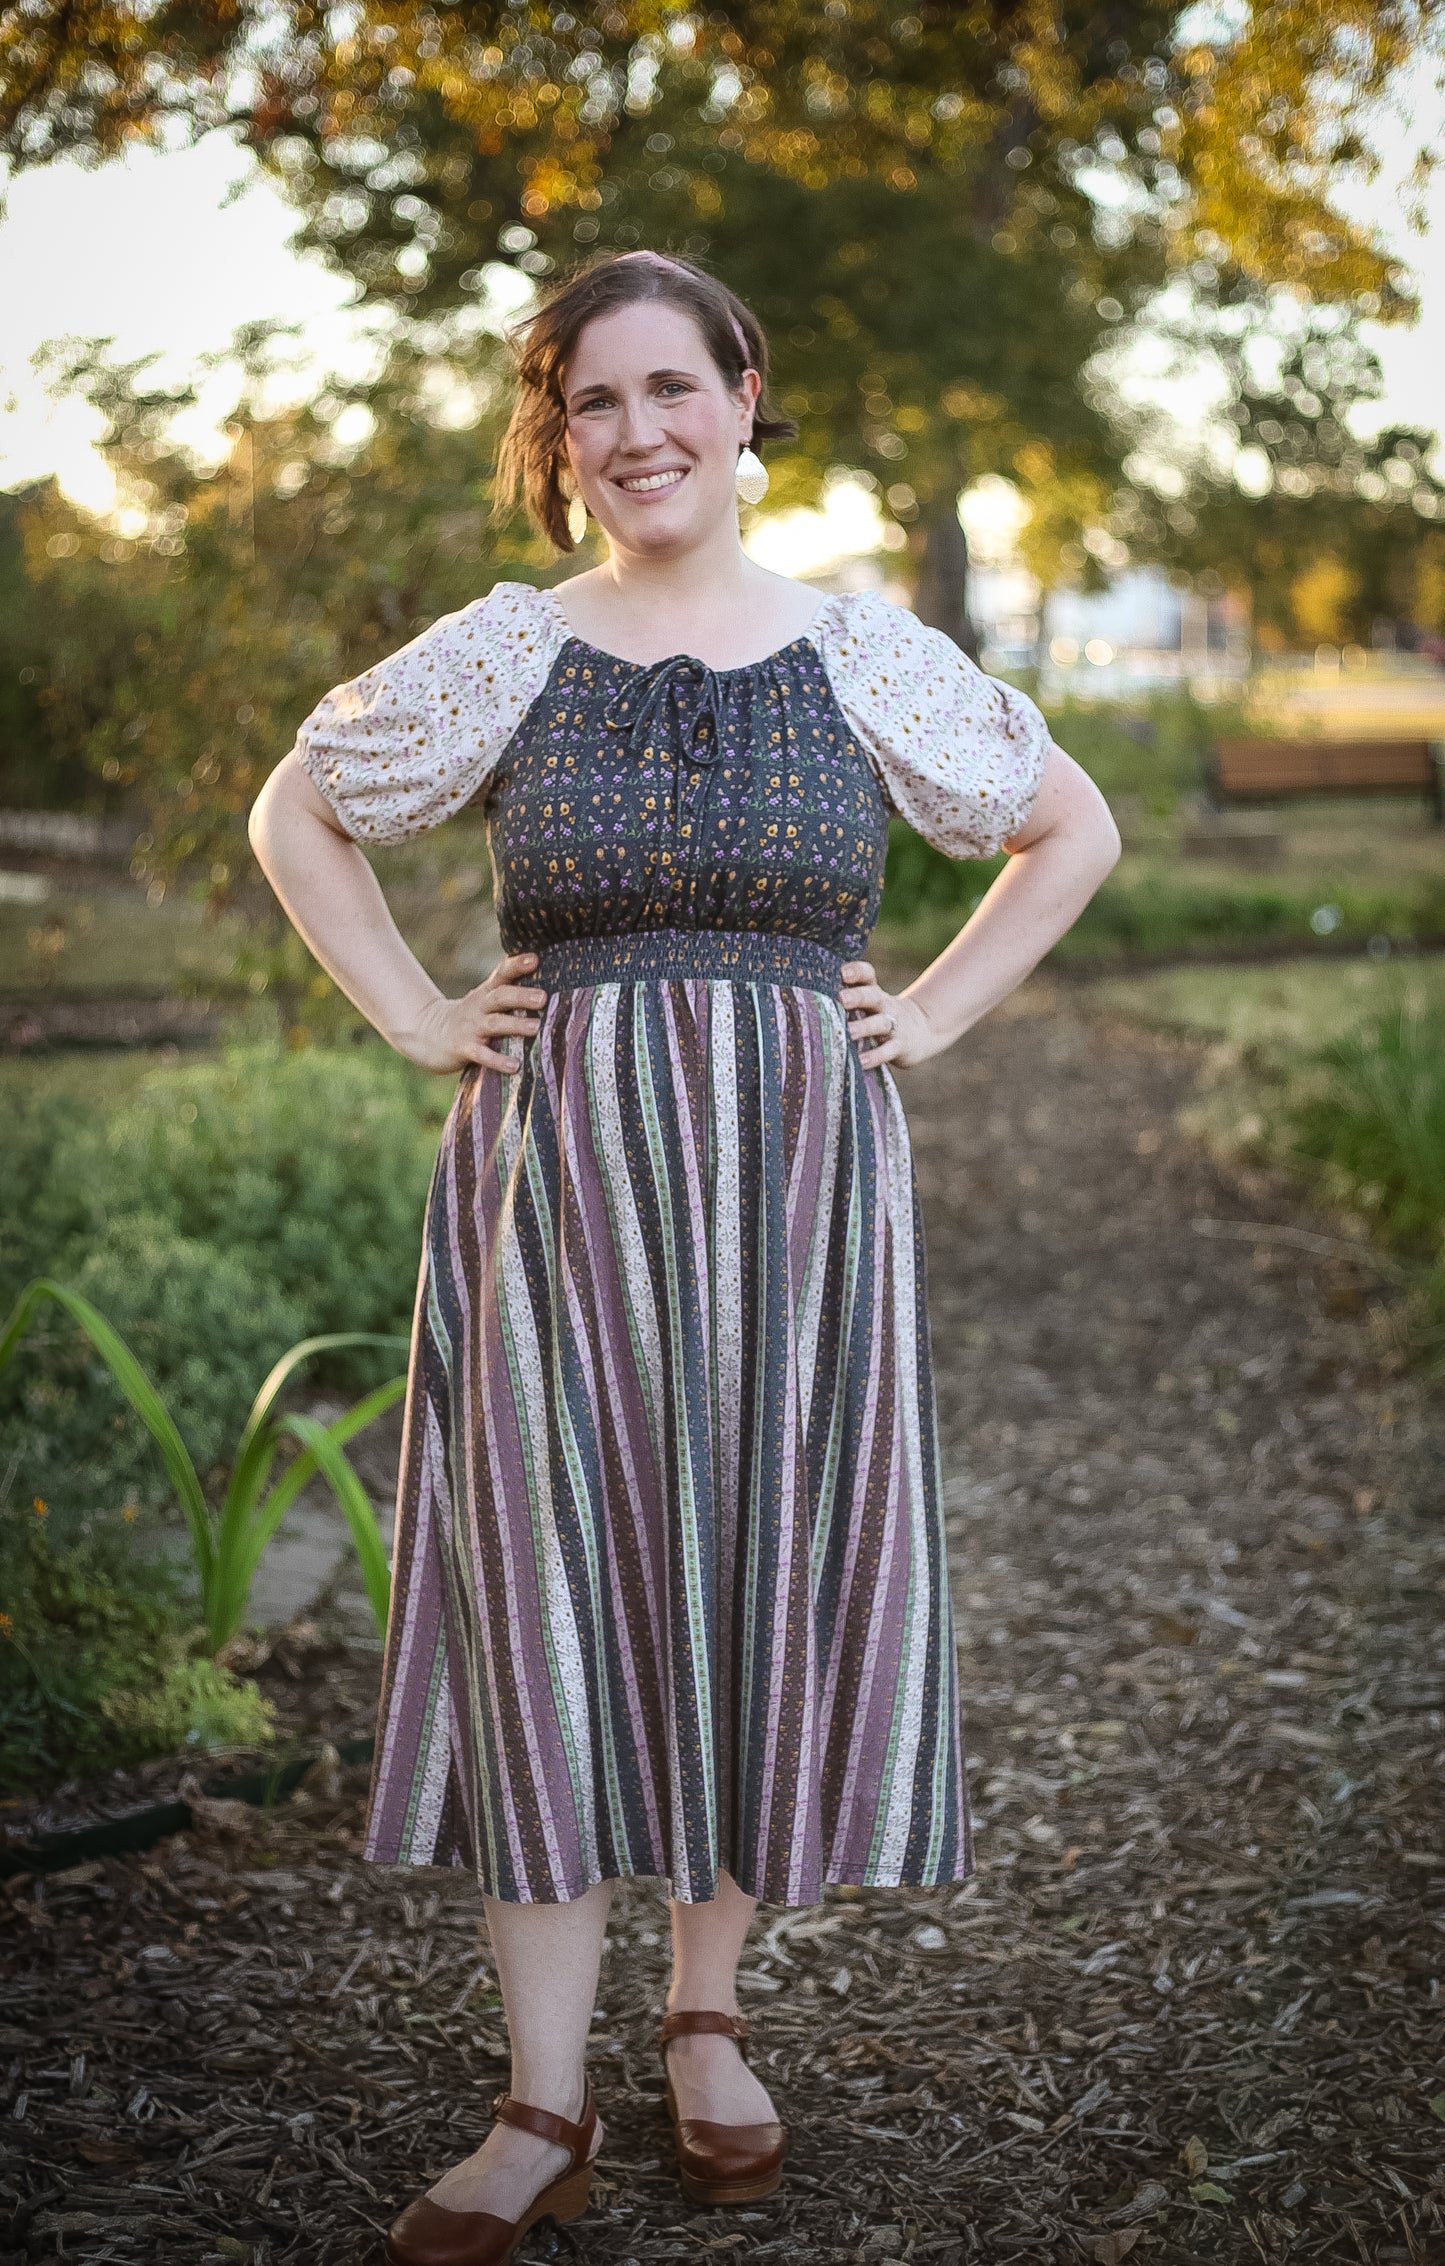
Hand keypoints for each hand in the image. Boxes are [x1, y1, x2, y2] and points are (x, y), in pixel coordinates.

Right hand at [399, 952, 548, 1073]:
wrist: (428, 1034)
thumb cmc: (468, 1017)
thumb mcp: (483, 999)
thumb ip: (506, 990)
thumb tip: (538, 970)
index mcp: (486, 993)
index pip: (501, 974)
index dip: (516, 965)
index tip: (534, 959)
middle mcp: (479, 1007)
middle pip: (500, 997)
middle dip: (521, 996)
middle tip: (542, 998)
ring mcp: (471, 1028)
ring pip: (494, 1024)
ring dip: (515, 1025)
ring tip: (536, 1027)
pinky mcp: (463, 1048)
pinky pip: (482, 1055)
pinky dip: (497, 1061)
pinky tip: (514, 1066)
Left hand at [840, 960, 938, 1070]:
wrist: (919, 1031)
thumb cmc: (877, 1015)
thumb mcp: (868, 1002)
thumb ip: (845, 998)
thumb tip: (801, 997)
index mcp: (873, 991)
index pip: (868, 975)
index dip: (857, 971)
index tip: (842, 972)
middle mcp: (883, 1005)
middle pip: (872, 996)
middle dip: (858, 996)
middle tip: (841, 999)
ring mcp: (893, 1025)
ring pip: (880, 1023)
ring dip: (864, 1027)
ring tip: (848, 1033)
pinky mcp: (900, 1046)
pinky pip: (888, 1051)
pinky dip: (875, 1056)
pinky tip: (861, 1062)